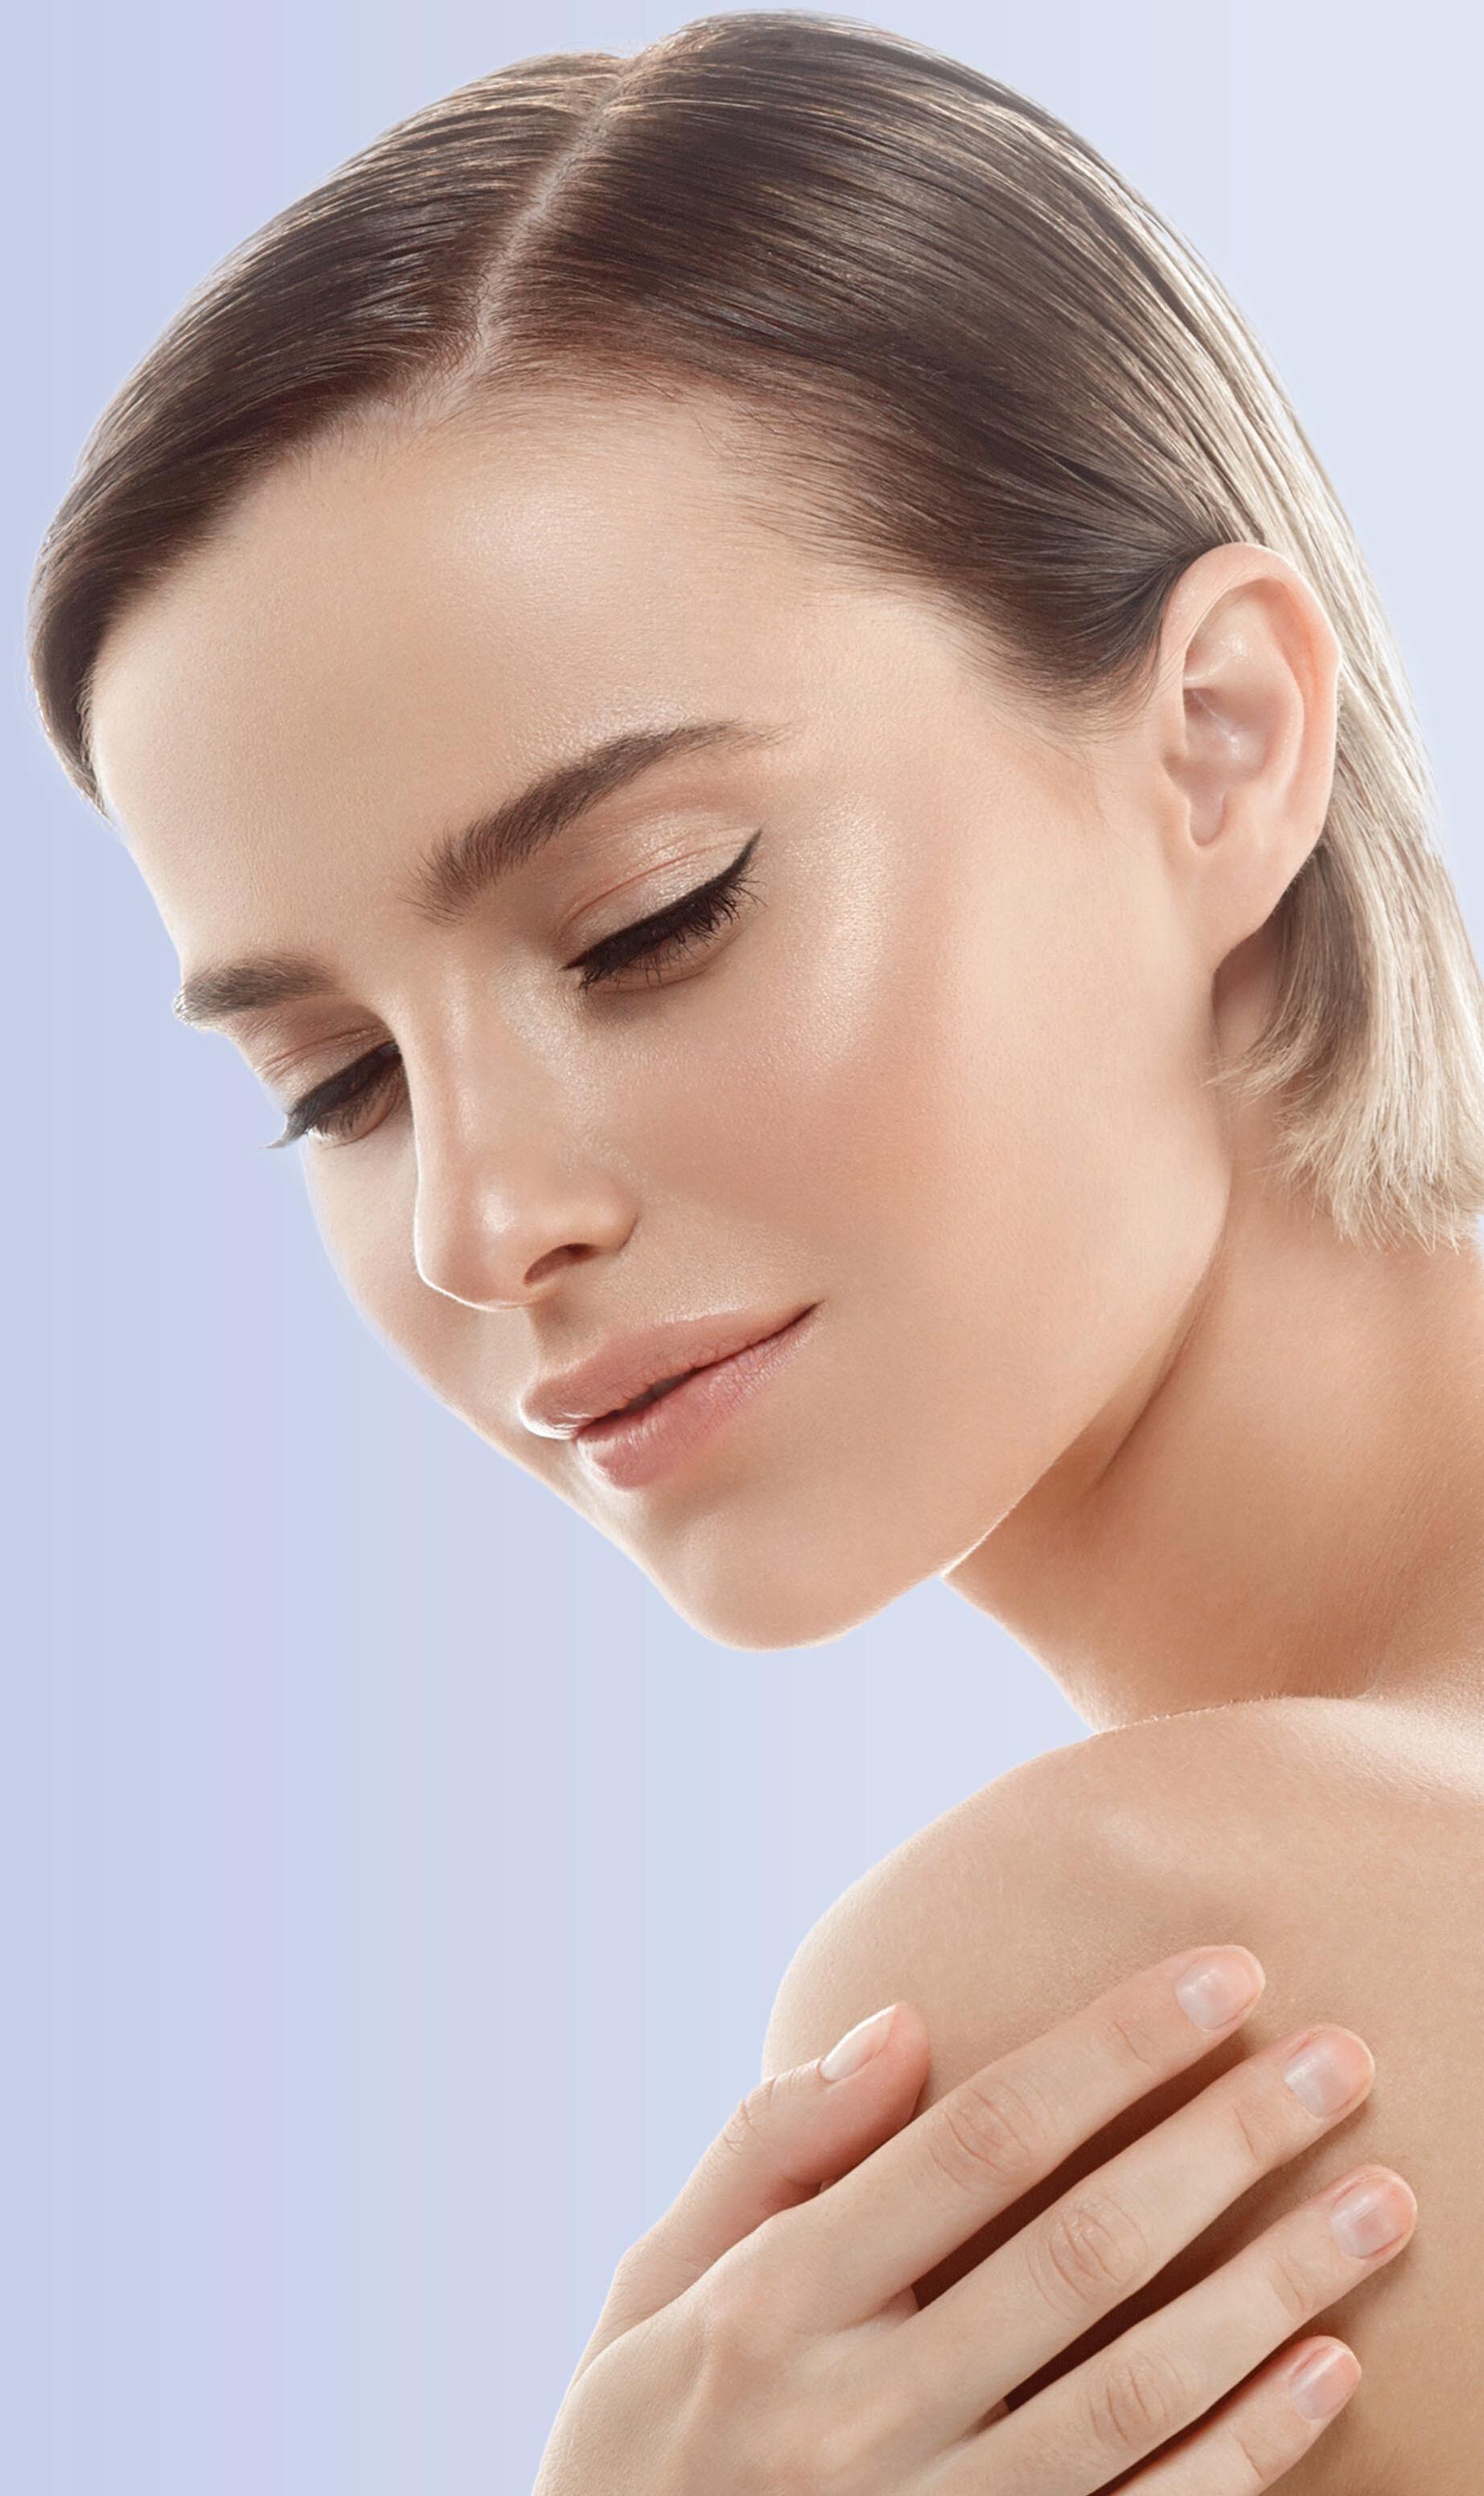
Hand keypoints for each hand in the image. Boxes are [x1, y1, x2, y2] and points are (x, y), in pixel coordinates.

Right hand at [532, 1944, 1415, 2491]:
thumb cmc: (638, 2441)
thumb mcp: (648, 2289)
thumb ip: (765, 2152)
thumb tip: (897, 2025)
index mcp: (770, 2306)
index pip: (976, 2142)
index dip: (1111, 2050)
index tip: (1222, 1975)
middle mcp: (856, 2416)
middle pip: (1080, 2250)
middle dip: (1224, 2141)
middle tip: (1340, 2059)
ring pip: (1139, 2388)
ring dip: (1273, 2287)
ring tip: (1382, 2201)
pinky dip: (1248, 2451)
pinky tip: (1328, 2369)